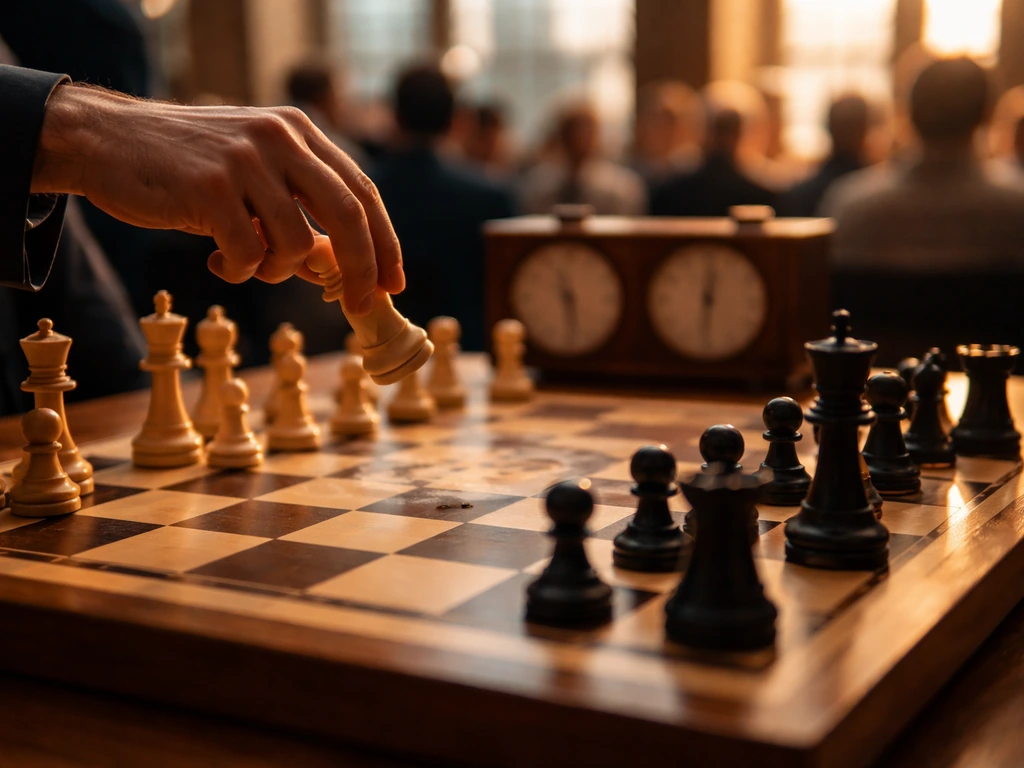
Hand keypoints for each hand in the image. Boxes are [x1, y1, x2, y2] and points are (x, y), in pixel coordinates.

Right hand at [31, 84, 403, 315]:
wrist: (105, 140)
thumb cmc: (187, 166)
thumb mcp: (254, 172)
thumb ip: (297, 206)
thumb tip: (340, 265)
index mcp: (298, 132)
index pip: (362, 192)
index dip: (384, 243)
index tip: (394, 283)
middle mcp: (280, 138)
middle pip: (349, 215)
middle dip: (363, 270)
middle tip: (363, 306)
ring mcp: (246, 160)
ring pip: (297, 244)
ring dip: (279, 272)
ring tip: (250, 264)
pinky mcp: (210, 187)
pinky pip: (250, 255)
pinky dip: (241, 271)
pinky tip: (218, 259)